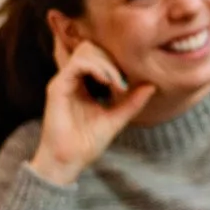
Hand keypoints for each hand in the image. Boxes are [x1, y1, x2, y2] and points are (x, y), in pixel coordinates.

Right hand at [29, 37, 154, 185]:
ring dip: (106, 63)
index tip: (129, 82)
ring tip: (117, 83)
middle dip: (113, 60)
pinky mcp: (57, 87)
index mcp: (84, 84)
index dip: (116, 62)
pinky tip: (108, 82)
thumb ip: (132, 102)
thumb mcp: (116, 118)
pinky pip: (78, 65)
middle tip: (123, 82)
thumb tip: (152, 85)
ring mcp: (64, 81)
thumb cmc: (87, 143)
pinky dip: (96, 68)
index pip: (99, 56)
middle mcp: (72, 79)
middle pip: (92, 48)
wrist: (68, 161)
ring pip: (85, 51)